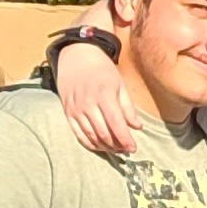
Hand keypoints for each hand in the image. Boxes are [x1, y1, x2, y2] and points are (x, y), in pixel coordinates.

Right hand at [57, 33, 138, 154]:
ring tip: (115, 149)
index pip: (116, 124)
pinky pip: (78, 134)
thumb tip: (137, 127)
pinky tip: (100, 146)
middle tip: (125, 150)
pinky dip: (90, 144)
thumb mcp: (119, 84)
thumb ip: (128, 107)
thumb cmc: (101, 70)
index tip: (133, 148)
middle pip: (104, 133)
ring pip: (91, 136)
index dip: (125, 139)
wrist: (76, 57)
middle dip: (116, 145)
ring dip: (104, 147)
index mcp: (104, 95)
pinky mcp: (68, 113)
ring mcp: (76, 109)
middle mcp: (88, 104)